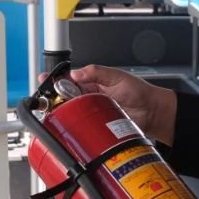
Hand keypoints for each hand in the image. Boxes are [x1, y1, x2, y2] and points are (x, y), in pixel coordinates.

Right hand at [40, 64, 177, 144]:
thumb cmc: (139, 92)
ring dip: (60, 111)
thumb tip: (77, 72)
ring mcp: (92, 112)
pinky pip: (81, 126)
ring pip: (70, 111)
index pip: (69, 80)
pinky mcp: (96, 126)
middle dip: (52, 97)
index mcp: (92, 82)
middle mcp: (89, 97)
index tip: (45, 81)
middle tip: (46, 98)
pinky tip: (66, 124)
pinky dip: (72, 125)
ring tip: (53, 110)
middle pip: (65, 97)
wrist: (153, 112)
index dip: (55, 81)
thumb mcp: (117, 76)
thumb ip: (97, 72)